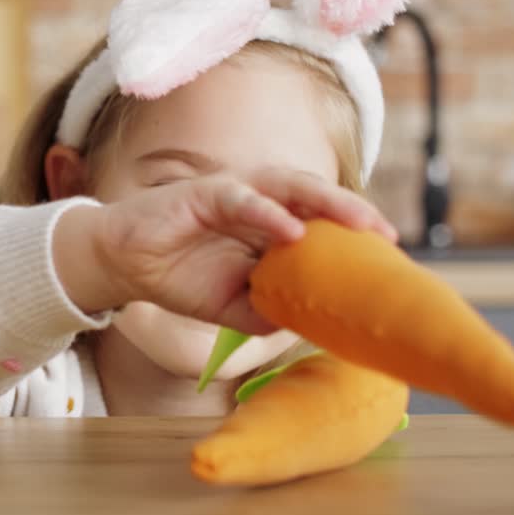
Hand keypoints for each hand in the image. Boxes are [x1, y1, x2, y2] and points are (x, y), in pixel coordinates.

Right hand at [53, 168, 395, 331]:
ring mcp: (233, 192)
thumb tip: (311, 327)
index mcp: (269, 223)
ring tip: (358, 222)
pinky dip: (269, 213)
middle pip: (316, 198)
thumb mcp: (232, 305)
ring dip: (326, 202)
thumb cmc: (179, 276)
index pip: (320, 222)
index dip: (354, 236)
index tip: (390, 260)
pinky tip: (293, 231)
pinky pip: (242, 199)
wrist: (124, 264)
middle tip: (388, 236)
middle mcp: (258, 200)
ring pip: (289, 187)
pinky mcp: (204, 193)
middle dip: (354, 214)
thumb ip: (269, 311)